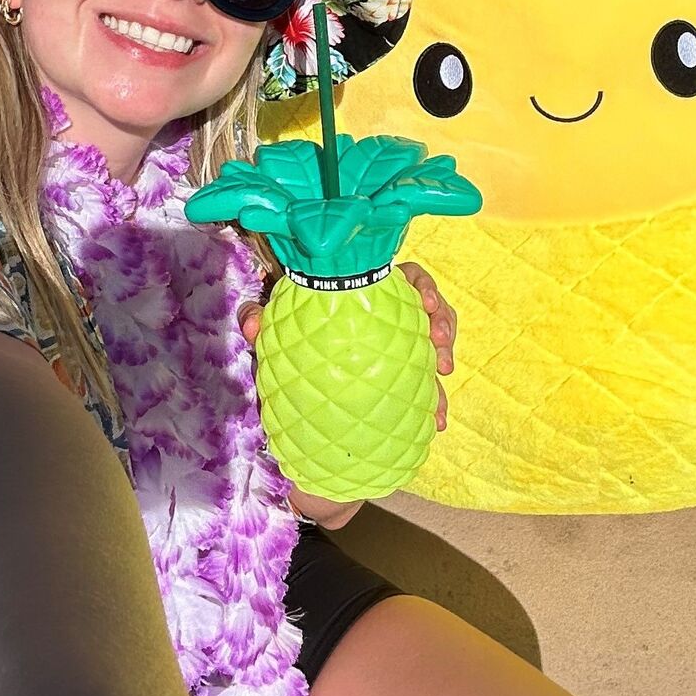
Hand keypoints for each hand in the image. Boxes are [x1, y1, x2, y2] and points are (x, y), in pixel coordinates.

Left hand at [237, 263, 457, 528]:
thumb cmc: (291, 342)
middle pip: (428, 305)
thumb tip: (250, 325)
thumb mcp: (275, 329)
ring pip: (435, 340)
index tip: (423, 302)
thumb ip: (261, 320)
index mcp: (362, 291)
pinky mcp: (406, 376)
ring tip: (443, 377)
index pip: (402, 275)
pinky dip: (437, 397)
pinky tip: (437, 420)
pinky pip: (430, 381)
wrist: (302, 392)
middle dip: (442, 319)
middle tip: (439, 341)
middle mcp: (387, 313)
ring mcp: (400, 344)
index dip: (419, 285)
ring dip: (444, 356)